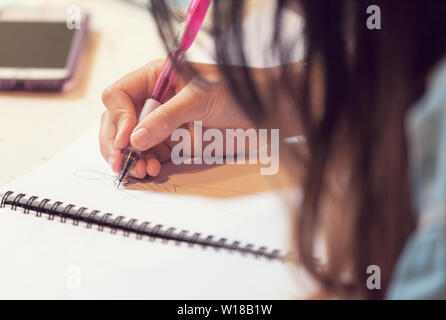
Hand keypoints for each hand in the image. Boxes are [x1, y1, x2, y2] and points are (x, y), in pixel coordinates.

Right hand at [100, 60, 251, 177]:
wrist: (263, 112)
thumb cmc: (236, 93)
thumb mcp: (198, 99)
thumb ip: (165, 118)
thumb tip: (134, 140)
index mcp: (156, 78)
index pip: (119, 95)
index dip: (118, 117)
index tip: (127, 139)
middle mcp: (154, 100)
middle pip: (119, 121)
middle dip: (116, 142)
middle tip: (120, 162)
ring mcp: (163, 123)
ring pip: (131, 142)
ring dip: (131, 158)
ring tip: (139, 170)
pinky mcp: (174, 142)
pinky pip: (150, 155)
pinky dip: (146, 164)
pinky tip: (150, 171)